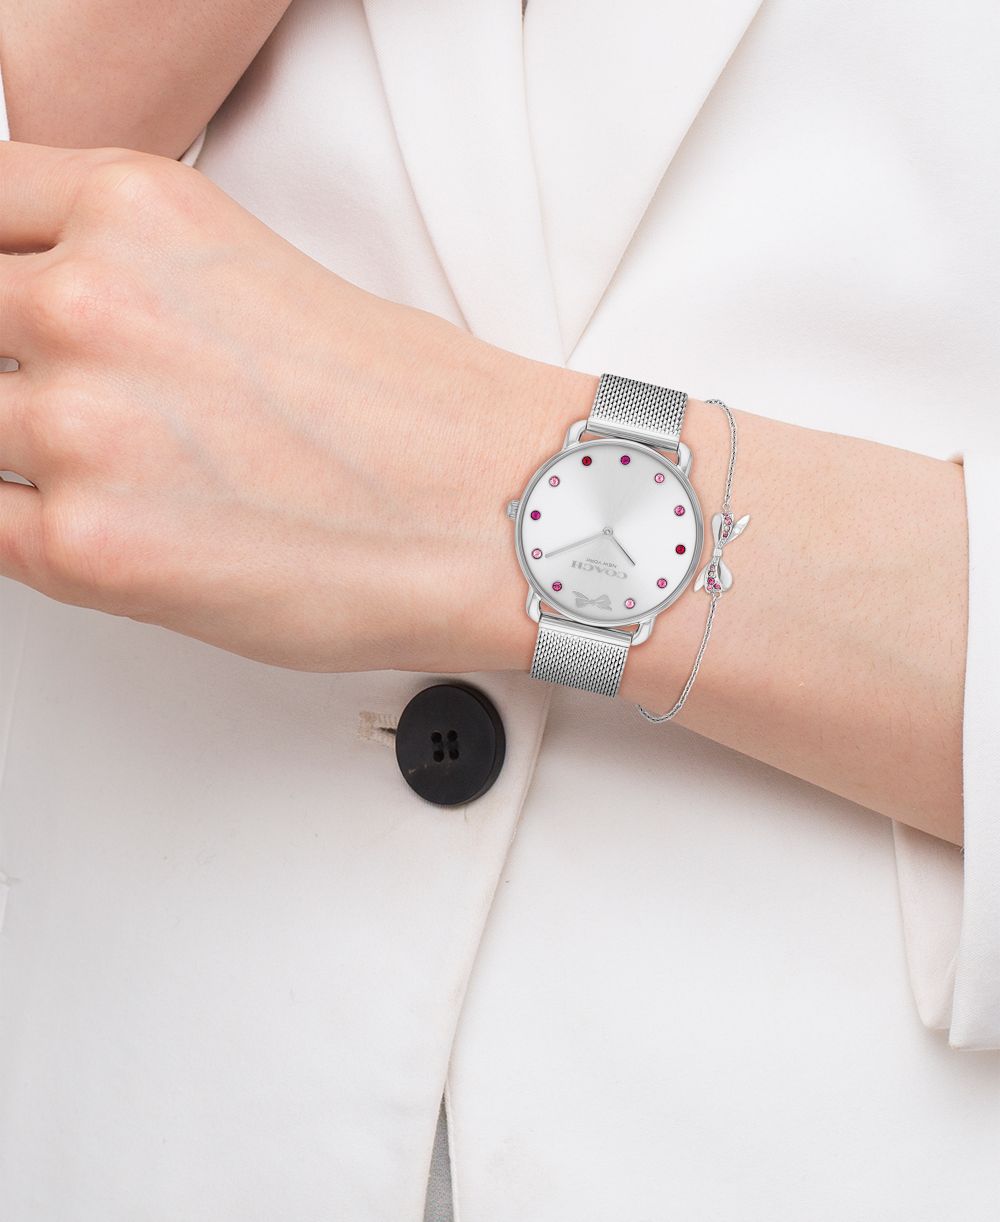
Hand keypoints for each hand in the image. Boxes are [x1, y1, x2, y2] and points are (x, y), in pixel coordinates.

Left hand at [0, 141, 595, 672]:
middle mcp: (90, 302)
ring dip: (23, 454)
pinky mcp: (86, 547)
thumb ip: (128, 280)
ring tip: (116, 477)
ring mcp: (77, 426)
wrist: (493, 512)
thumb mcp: (251, 274)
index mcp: (136, 209)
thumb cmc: (415, 413)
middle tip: (74, 408)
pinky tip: (110, 527)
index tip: (11, 310)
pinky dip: (31, 530)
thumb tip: (49, 321)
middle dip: (10, 369)